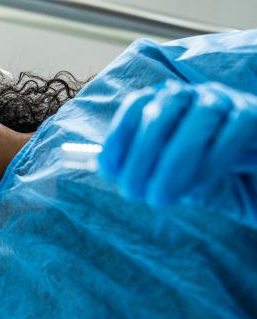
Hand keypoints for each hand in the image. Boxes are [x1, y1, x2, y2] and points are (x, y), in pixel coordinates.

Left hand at [98, 80, 256, 207]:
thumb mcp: (167, 168)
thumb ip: (140, 163)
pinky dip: (212, 162)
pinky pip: (234, 131)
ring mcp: (226, 101)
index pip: (136, 106)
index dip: (118, 136)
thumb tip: (104, 166)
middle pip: (161, 112)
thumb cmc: (203, 169)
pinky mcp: (254, 115)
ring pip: (197, 120)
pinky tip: (197, 188)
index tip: (108, 171)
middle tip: (133, 193)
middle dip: (140, 156)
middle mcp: (193, 94)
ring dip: (173, 163)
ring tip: (161, 198)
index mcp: (167, 101)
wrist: (253, 176)